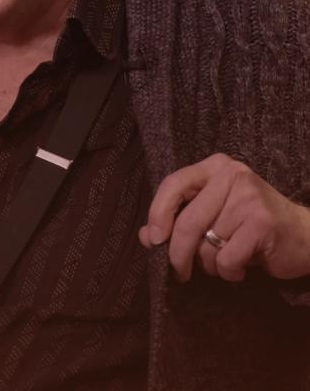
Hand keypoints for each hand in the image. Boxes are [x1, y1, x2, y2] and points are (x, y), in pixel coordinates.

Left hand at [139, 153, 309, 282]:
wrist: (306, 235)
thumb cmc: (250, 224)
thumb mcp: (213, 214)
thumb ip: (178, 220)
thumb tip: (145, 236)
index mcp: (215, 167)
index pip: (173, 184)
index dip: (157, 213)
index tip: (153, 239)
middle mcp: (232, 176)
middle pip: (187, 222)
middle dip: (177, 254)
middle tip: (179, 271)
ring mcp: (248, 199)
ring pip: (206, 245)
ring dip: (210, 264)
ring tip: (225, 260)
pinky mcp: (261, 224)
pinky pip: (226, 259)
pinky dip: (229, 271)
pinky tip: (242, 266)